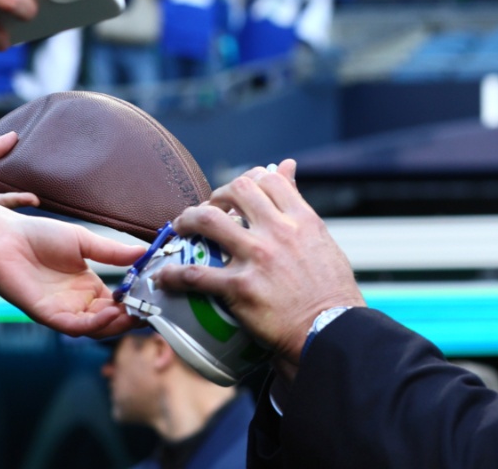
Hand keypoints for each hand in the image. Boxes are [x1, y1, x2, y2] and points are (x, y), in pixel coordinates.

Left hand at [0, 131, 38, 208]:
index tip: (34, 172)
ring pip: (1, 206)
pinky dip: (9, 205)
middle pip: (3, 196)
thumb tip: (15, 136)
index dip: (17, 178)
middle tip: (41, 193)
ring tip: (36, 200)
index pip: (0, 181)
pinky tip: (26, 202)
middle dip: (22, 196)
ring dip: (18, 202)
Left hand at [0, 175, 147, 337]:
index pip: (118, 304)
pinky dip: (93, 323)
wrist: (4, 236)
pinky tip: (110, 312)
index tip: (154, 299)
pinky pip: (72, 326)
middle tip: (150, 312)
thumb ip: (113, 252)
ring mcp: (61, 310)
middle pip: (109, 321)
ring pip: (94, 328)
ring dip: (115, 325)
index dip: (135, 304)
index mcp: (88, 287)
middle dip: (131, 319)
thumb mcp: (84, 242)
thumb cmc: (38, 235)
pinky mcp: (44, 314)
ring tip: (134, 314)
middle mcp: (76, 303)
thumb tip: (145, 252)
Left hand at [156, 159, 365, 367]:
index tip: (239, 194)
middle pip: (237, 190)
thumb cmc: (333, 291)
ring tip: (181, 228)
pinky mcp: (240, 288)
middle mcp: (278, 232)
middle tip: (209, 209)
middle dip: (217, 195)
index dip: (248, 179)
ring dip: (188, 220)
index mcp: (302, 219)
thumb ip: (299, 205)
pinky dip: (174, 274)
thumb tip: (287, 167)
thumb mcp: (322, 239)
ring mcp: (257, 258)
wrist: (331, 330)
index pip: (268, 179)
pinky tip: (164, 276)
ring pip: (209, 220)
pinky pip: (196, 274)